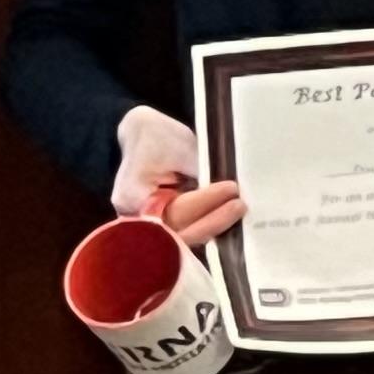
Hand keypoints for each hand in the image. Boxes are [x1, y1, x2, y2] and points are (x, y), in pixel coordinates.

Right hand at [111, 106, 244, 249]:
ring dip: (212, 226)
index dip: (206, 202)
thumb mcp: (182, 148)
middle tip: (239, 206)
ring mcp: (145, 225)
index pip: (174, 209)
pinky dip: (205, 226)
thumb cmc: (158, 138)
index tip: (231, 189)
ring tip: (237, 210)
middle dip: (212, 222)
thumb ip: (203, 173)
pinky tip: (227, 216)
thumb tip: (230, 192)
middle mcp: (135, 217)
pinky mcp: (159, 225)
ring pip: (184, 236)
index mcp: (134, 195)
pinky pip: (185, 232)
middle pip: (178, 232)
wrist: (142, 136)